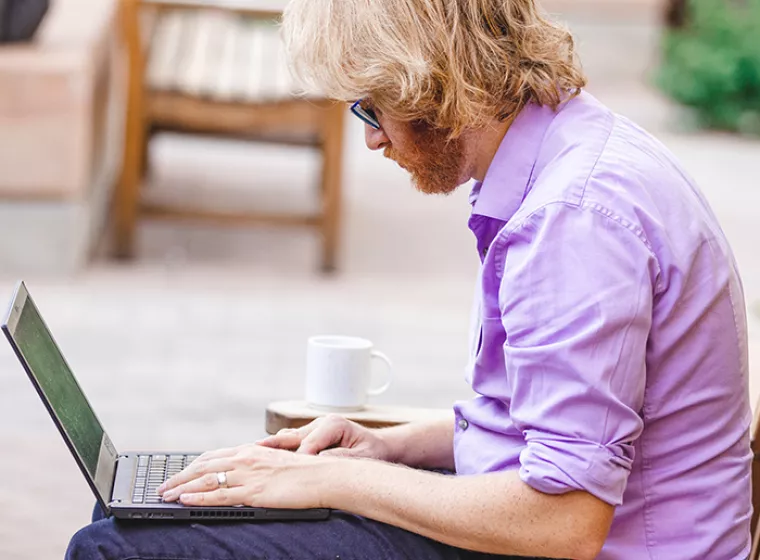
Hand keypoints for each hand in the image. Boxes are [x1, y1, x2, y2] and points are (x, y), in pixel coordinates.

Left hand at [157, 444, 332, 508]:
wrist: (324, 476)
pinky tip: (185, 500)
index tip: (178, 474)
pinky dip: (199, 498)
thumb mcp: (276, 462)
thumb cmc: (305, 472)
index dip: (192, 466)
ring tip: (166, 495)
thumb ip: (258, 465)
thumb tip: (243, 473)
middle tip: (163, 487)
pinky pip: (220, 496)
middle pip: (203, 466)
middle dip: (180, 477)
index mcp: (251, 451)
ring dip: (182, 488)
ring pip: (206, 480)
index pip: (212, 456)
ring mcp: (249, 475)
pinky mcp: (254, 492)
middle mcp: (246, 459)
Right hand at [257, 415, 394, 460]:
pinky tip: (258, 458)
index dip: (297, 459)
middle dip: (271, 450)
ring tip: (247, 457)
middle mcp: (320, 423)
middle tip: (251, 459)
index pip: (308, 444)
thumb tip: (318, 462)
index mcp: (333, 424)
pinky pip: (288, 443)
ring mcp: (312, 428)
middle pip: (290, 438)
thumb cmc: (372, 453)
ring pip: (286, 439)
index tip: (284, 473)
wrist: (378, 447)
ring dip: (269, 449)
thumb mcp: (360, 458)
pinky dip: (275, 450)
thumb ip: (340, 459)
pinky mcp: (308, 436)